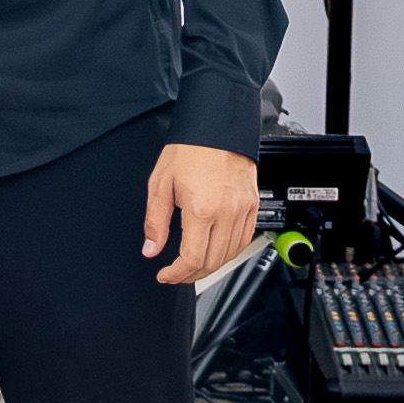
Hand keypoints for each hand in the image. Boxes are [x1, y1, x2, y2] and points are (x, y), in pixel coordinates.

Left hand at [140, 144, 257, 284]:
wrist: (217, 127)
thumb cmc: (189, 150)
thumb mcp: (160, 184)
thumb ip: (155, 221)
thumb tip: (151, 248)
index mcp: (201, 208)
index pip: (192, 258)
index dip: (176, 274)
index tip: (165, 275)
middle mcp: (226, 212)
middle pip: (212, 261)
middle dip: (191, 274)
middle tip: (176, 273)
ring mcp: (242, 210)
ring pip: (229, 254)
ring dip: (210, 265)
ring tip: (193, 265)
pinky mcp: (252, 205)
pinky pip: (244, 240)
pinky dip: (229, 252)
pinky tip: (216, 251)